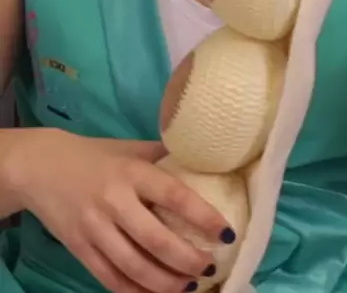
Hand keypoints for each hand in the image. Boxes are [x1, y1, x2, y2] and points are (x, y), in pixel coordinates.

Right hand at [9, 129, 231, 292]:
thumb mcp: (128, 148)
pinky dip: (136, 291)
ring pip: (135, 266)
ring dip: (166, 282)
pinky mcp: (79, 249)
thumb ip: (161, 157)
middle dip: (188, 259)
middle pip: (156, 240)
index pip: (174, 195)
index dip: (203, 216)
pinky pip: (111, 279)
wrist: (40, 166)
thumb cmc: (93, 155)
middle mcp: (114, 201)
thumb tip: (201, 162)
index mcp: (130, 171)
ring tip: (189, 285)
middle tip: (209, 266)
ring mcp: (94, 228)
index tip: (226, 232)